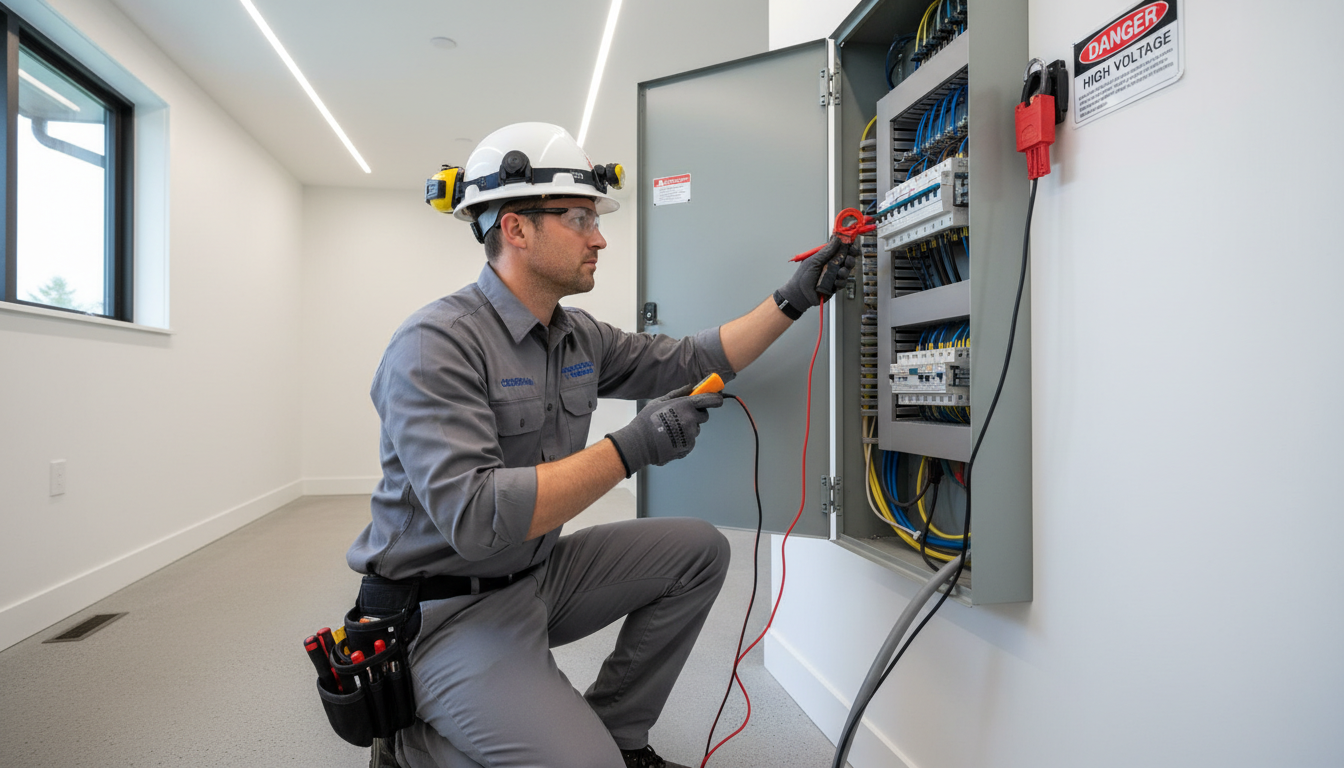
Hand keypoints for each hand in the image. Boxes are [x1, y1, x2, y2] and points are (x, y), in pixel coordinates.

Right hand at [606, 383, 723, 476]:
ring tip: (671, 430)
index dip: (716, 399)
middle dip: (696, 415)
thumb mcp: (660, 401)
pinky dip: (683, 440)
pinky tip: (670, 438)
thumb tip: (691, 387)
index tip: (717, 399)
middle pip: (703, 416)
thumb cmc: (647, 420)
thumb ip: (678, 393)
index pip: (710, 400)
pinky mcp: (688, 447)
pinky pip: (690, 441)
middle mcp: (691, 420)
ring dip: (688, 428)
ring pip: (695, 430)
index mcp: (686, 406)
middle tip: (682, 416)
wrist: (639, 444)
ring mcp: (691, 435)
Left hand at [775, 236, 857, 317]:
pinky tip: (834, 283)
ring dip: (845, 271)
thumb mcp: (814, 260)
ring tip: (839, 273)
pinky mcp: (835, 286)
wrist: (799, 294)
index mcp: (827, 257)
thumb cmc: (803, 276)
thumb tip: (836, 238)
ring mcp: (834, 276)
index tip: (852, 246)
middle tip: (848, 260)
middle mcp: (832, 266)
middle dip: (850, 259)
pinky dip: (840, 282)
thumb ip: (827, 251)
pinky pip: (843, 283)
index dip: (848, 247)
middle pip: (848, 260)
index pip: (841, 249)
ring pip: (847, 271)